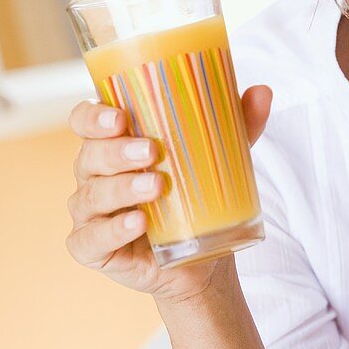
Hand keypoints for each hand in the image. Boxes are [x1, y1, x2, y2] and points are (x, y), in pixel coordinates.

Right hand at [65, 85, 272, 304]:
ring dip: (122, 188)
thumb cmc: (197, 194)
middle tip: (151, 150)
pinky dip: (113, 231)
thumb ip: (239, 124)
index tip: (120, 116)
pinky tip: (138, 223)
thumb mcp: (221, 156)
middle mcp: (94, 174)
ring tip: (156, 185)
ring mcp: (90, 213)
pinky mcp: (93, 248)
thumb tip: (263, 92)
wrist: (202, 256)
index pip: (85, 120)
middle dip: (117, 151)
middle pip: (89, 155)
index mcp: (113, 143)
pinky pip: (89, 240)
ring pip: (92, 196)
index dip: (92, 116)